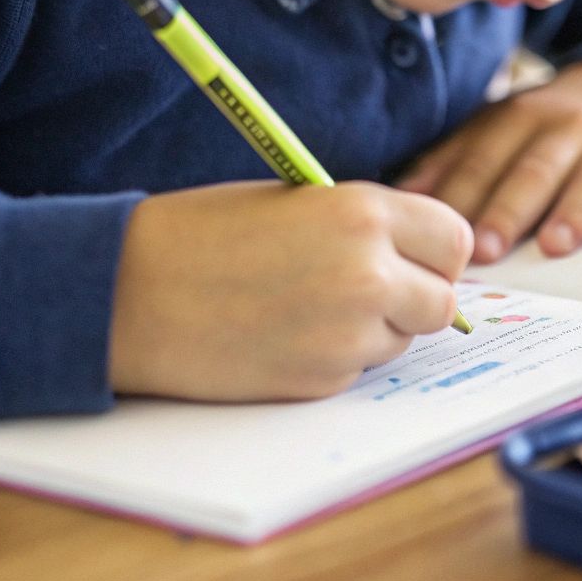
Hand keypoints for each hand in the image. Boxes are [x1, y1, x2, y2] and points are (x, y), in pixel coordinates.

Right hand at [109, 180, 473, 401]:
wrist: (127, 292)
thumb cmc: (205, 234)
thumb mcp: (300, 201)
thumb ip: (367, 225)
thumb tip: (424, 256)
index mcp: (365, 213)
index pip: (454, 241)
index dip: (435, 252)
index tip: (414, 257)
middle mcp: (369, 273)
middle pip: (442, 302)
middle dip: (415, 298)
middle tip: (371, 290)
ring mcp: (349, 333)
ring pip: (403, 340)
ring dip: (375, 330)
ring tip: (309, 307)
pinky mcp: (323, 379)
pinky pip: (358, 370)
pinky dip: (334, 357)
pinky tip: (284, 335)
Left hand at [396, 60, 581, 261]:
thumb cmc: (557, 127)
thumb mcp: (506, 126)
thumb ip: (458, 159)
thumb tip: (398, 200)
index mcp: (523, 117)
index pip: (486, 156)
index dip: (463, 192)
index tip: (438, 233)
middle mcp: (571, 125)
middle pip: (536, 168)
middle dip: (510, 207)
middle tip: (486, 249)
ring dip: (574, 210)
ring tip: (555, 245)